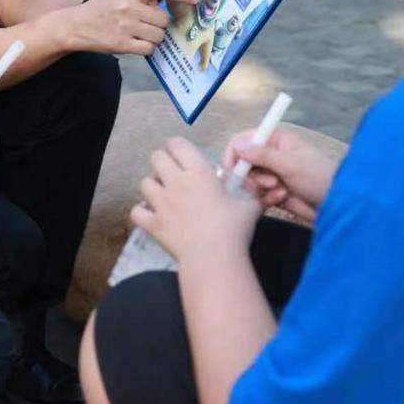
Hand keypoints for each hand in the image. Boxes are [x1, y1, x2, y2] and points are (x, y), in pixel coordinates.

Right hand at [50, 0, 196, 56]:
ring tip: (141, 31)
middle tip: (148, 21)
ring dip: (154, 36)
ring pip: (158, 35)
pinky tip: (136, 42)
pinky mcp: (122, 45)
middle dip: (160, 22)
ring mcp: (125, 27)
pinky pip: (149, 49)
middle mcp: (128, 7)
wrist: (78, 25)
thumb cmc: (106, 3)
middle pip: (163, 18)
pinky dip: (147, 48)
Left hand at [130, 137, 259, 265]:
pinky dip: (142, 212)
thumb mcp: (250, 206)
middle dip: (163, 162)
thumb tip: (266, 189)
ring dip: (153, 186)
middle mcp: (176, 183)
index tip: (184, 155)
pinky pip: (137, 211)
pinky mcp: (153, 224)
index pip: (177, 144)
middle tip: (174, 174)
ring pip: (145, 183)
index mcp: (199, 173)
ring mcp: (162, 203)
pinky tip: (153, 215)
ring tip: (163, 195)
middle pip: (156, 157)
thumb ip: (253, 194)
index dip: (178, 147)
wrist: (214, 258)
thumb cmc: (234, 230)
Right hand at [222, 127, 336, 223]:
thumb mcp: (290, 163)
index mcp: (274, 139)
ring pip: (248, 181)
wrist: (336, 203)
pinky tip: (283, 198)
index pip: (242, 141)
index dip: (234, 155)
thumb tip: (238, 146)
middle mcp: (270, 154)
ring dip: (261, 188)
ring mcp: (271, 173)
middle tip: (269, 182)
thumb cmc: (320, 177)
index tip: (234, 171)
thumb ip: (262, 155)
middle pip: (242, 163)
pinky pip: (258, 195)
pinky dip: (267, 198)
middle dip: (251, 176)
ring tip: (281, 190)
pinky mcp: (273, 191)